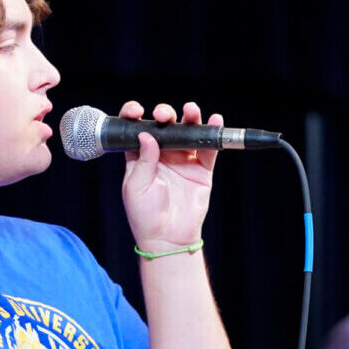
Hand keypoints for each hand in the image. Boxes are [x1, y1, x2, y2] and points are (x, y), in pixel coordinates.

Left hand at [120, 101, 219, 253]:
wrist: (167, 238)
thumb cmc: (145, 215)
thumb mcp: (136, 186)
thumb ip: (143, 160)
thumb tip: (147, 135)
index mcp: (140, 156)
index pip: (137, 129)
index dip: (134, 115)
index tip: (136, 111)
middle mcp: (162, 154)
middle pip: (165, 125)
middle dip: (165, 114)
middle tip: (165, 116)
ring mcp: (182, 160)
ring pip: (187, 132)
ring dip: (190, 117)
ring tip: (191, 111)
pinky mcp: (201, 170)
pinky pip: (208, 148)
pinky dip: (213, 134)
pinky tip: (214, 120)